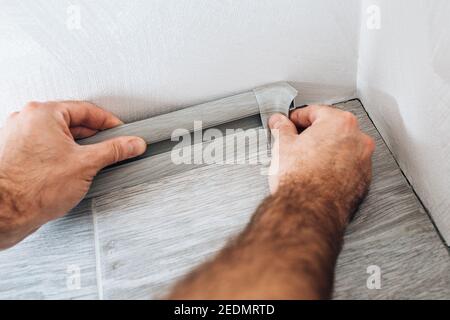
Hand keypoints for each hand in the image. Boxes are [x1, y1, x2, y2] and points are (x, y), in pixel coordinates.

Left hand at [0, 101, 145, 248]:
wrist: (2, 214)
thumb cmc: (31, 189)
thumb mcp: (86, 165)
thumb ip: (114, 150)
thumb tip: (132, 143)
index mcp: (43, 113)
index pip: (88, 110)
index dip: (110, 123)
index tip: (122, 133)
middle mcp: (27, 120)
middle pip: (73, 122)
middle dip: (95, 138)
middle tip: (111, 151)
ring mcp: (19, 137)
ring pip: (60, 137)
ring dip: (79, 148)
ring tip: (88, 166)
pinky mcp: (16, 154)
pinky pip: (46, 148)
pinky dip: (62, 156)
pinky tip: (70, 173)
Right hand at [268, 105, 374, 225]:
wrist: (308, 211)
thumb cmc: (300, 180)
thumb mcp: (283, 145)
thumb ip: (282, 128)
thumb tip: (279, 122)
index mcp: (339, 123)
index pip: (315, 111)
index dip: (297, 117)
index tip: (289, 123)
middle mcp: (358, 139)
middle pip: (332, 128)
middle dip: (313, 133)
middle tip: (295, 141)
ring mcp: (363, 161)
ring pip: (342, 148)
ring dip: (325, 150)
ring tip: (305, 160)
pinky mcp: (363, 181)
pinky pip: (348, 166)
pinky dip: (334, 167)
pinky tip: (317, 174)